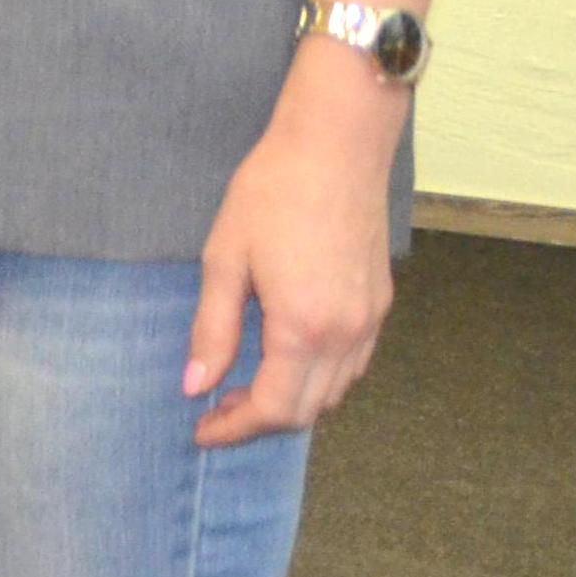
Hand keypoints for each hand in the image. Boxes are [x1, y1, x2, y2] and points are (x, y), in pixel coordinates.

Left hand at [186, 50, 401, 445]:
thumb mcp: (225, 260)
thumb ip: (212, 329)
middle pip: (307, 411)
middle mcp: (347, 334)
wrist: (336, 147)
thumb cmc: (273, 193)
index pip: (273, 409)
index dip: (234, 428)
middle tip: (215, 411)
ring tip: (243, 387)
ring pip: (334, 392)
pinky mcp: (380, 303)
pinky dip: (318, 378)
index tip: (201, 430)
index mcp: (304, 328)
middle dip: (259, 421)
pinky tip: (284, 358)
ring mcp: (370, 320)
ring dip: (291, 401)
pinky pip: (353, 364)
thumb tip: (194, 386)